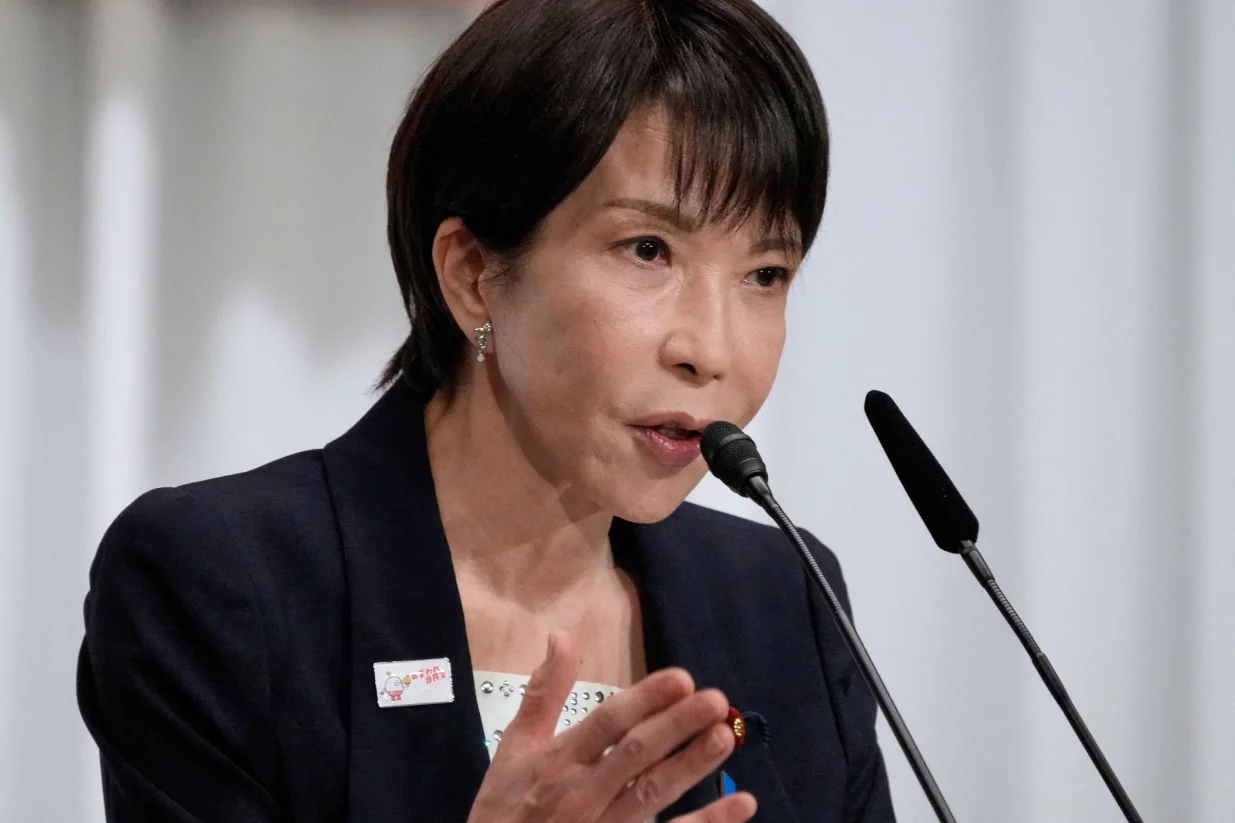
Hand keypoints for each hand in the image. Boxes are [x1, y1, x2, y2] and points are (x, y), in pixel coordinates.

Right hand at [466, 632, 756, 822]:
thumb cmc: (504, 807)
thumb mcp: (512, 748)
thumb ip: (542, 693)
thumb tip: (561, 635)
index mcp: (558, 760)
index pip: (608, 723)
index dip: (646, 700)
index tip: (682, 678)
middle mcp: (584, 791)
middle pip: (637, 754)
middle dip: (677, 725)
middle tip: (715, 699)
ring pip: (656, 792)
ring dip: (694, 765)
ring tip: (727, 736)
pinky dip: (707, 822)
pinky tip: (742, 802)